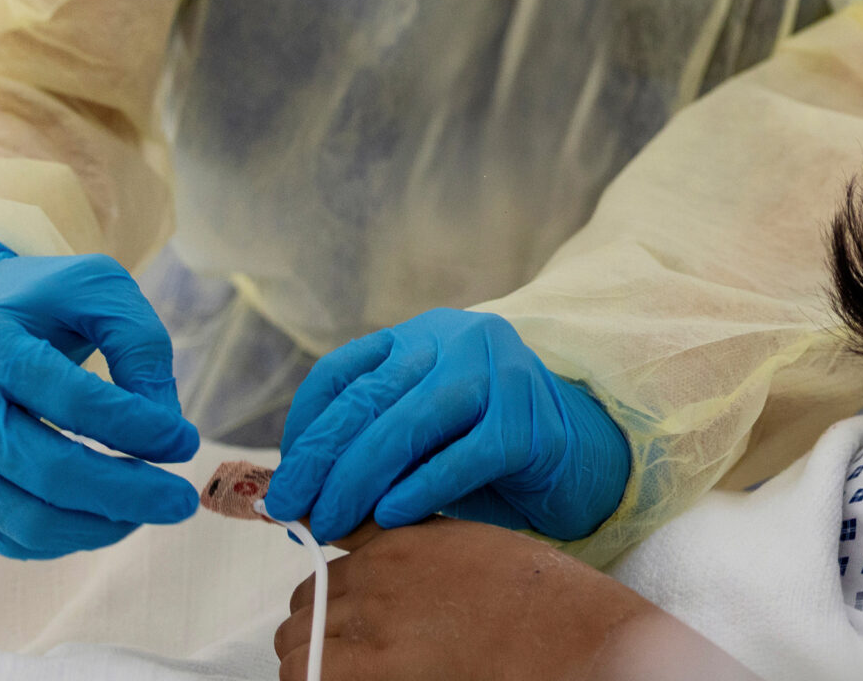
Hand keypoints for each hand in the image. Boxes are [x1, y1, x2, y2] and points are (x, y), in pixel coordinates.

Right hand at [0, 237, 200, 557]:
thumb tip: (167, 424)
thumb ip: (138, 343)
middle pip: (48, 472)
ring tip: (151, 508)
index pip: (74, 401)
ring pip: (24, 518)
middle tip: (182, 501)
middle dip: (128, 494)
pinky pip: (3, 535)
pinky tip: (107, 518)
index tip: (186, 441)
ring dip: (99, 526)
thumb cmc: (35, 300)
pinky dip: (63, 538)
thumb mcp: (92, 289)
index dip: (139, 427)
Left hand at [266, 309, 629, 542]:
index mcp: (428, 337)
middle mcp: (464, 341)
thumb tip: (288, 500)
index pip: (344, 370)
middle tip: (291, 510)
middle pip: (369, 398)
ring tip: (329, 525)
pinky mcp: (531, 422)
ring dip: (357, 481)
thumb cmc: (485, 457)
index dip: (303, 426)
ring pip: (409, 425)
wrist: (580, 461)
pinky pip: (462, 458)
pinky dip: (418, 491)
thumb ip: (367, 452)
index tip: (282, 478)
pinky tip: (390, 519)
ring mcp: (503, 375)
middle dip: (319, 460)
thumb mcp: (419, 441)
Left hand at [273, 519, 755, 680]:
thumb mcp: (470, 545)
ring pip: (293, 644)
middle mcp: (374, 572)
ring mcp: (366, 621)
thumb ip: (417, 546)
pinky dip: (315, 680)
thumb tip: (380, 556)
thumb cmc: (535, 598)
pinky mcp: (363, 669)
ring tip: (352, 675)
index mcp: (399, 538)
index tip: (348, 619)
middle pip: (303, 605)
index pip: (329, 566)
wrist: (562, 633)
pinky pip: (305, 675)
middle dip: (318, 630)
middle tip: (353, 656)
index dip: (337, 600)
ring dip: (311, 662)